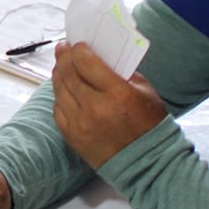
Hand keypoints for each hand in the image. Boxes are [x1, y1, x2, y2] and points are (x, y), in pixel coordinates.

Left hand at [50, 41, 167, 168]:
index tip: (76, 44)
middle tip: (62, 49)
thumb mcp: (145, 91)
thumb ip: (122, 72)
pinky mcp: (73, 138)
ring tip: (60, 67)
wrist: (147, 164)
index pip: (86, 62)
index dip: (78, 50)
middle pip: (69, 74)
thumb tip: (100, 58)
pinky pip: (58, 111)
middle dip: (63, 57)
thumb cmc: (149, 125)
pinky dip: (59, 98)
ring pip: (60, 91)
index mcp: (117, 93)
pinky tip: (62, 90)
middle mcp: (95, 108)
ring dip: (58, 75)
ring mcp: (81, 124)